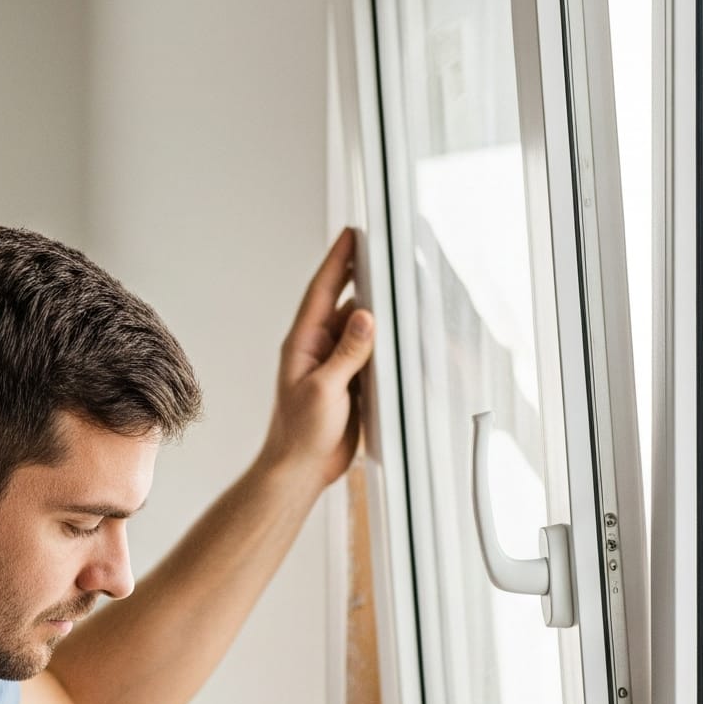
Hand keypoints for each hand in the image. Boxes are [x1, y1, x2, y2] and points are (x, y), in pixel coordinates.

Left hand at [257, 227, 375, 491]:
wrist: (302, 470)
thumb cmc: (300, 434)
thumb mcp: (323, 390)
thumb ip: (346, 353)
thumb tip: (365, 315)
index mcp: (303, 343)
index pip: (322, 290)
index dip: (338, 260)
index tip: (352, 233)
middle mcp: (319, 348)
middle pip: (346, 303)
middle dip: (365, 278)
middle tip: (386, 252)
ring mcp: (336, 364)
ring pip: (362, 329)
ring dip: (380, 314)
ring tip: (401, 291)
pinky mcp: (351, 382)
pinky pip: (371, 354)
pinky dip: (386, 344)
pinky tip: (402, 335)